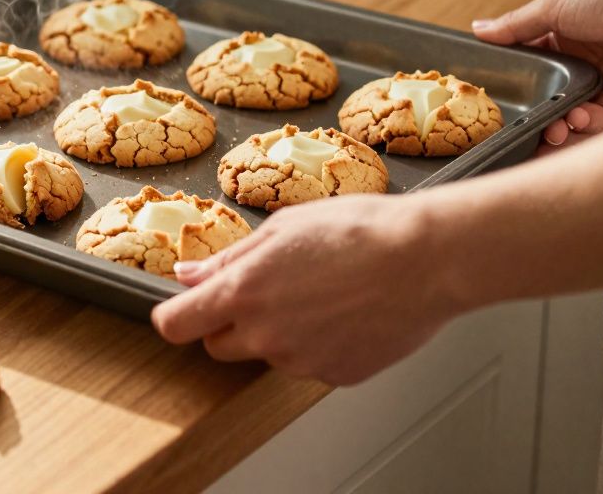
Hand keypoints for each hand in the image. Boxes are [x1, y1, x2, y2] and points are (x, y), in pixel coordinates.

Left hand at [150, 195, 458, 385]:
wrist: (427, 259)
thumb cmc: (362, 230)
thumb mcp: (284, 227)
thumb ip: (230, 258)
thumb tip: (190, 275)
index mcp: (245, 291)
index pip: (176, 325)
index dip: (176, 316)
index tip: (185, 307)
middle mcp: (266, 334)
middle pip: (217, 346)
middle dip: (229, 323)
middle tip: (266, 290)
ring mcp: (301, 361)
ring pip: (268, 354)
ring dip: (279, 332)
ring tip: (321, 293)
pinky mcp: (335, 375)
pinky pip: (309, 364)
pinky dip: (317, 345)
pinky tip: (345, 313)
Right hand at [472, 0, 602, 153]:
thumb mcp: (555, 3)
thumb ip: (515, 24)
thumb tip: (478, 30)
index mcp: (563, 37)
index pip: (530, 67)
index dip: (515, 85)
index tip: (497, 102)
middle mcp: (583, 62)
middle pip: (548, 97)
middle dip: (534, 114)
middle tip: (522, 126)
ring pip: (569, 116)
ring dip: (557, 126)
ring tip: (553, 129)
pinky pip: (597, 126)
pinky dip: (583, 130)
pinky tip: (577, 122)